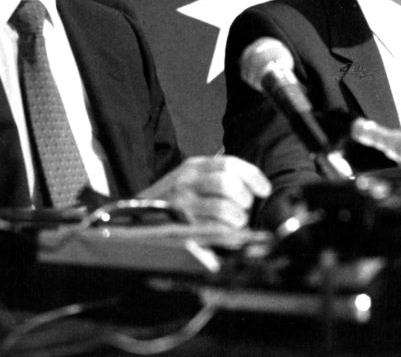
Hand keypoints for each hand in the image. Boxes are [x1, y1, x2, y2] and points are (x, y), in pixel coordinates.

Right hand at [137, 155, 271, 228]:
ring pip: (222, 207)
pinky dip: (228, 234)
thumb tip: (253, 188)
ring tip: (237, 222)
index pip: (230, 164)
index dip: (253, 176)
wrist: (135, 217)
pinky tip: (230, 236)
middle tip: (244, 207)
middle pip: (227, 182)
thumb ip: (218, 178)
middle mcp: (186, 181)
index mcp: (194, 166)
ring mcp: (181, 204)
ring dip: (237, 217)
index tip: (264, 190)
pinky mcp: (179, 226)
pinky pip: (212, 230)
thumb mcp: (192, 179)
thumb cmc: (171, 199)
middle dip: (244, 197)